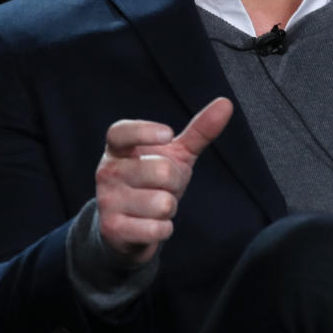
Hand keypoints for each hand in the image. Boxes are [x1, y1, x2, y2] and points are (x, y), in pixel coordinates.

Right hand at [95, 97, 233, 264]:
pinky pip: (156, 228)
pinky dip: (164, 229)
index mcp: (118, 149)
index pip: (121, 132)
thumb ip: (198, 131)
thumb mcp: (175, 155)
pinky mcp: (112, 229)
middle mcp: (107, 171)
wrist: (127, 228)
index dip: (144, 131)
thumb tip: (226, 103)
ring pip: (162, 203)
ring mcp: (107, 200)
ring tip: (155, 208)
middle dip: (175, 184)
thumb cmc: (153, 182)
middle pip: (162, 171)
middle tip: (164, 188)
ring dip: (169, 209)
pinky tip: (151, 226)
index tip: (168, 134)